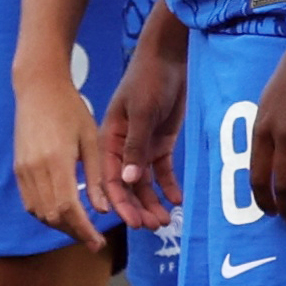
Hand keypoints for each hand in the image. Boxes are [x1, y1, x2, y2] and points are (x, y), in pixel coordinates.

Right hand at [11, 64, 109, 248]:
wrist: (38, 88)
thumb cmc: (69, 108)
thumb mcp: (91, 140)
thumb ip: (96, 177)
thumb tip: (102, 211)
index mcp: (57, 161)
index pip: (68, 208)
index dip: (83, 230)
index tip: (98, 243)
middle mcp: (35, 169)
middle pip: (52, 215)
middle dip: (73, 232)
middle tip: (93, 240)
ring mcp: (23, 170)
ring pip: (39, 212)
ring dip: (60, 225)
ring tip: (80, 228)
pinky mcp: (18, 168)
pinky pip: (30, 202)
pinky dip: (46, 214)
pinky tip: (62, 213)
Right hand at [105, 21, 186, 233]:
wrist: (167, 58)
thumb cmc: (148, 80)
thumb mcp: (142, 112)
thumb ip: (136, 147)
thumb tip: (130, 182)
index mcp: (108, 141)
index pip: (110, 179)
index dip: (120, 204)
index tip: (132, 224)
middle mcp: (122, 149)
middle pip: (128, 187)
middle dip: (138, 208)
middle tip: (154, 227)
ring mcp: (141, 147)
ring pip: (144, 183)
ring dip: (153, 202)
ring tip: (166, 221)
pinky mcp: (159, 143)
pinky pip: (162, 172)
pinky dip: (168, 186)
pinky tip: (178, 201)